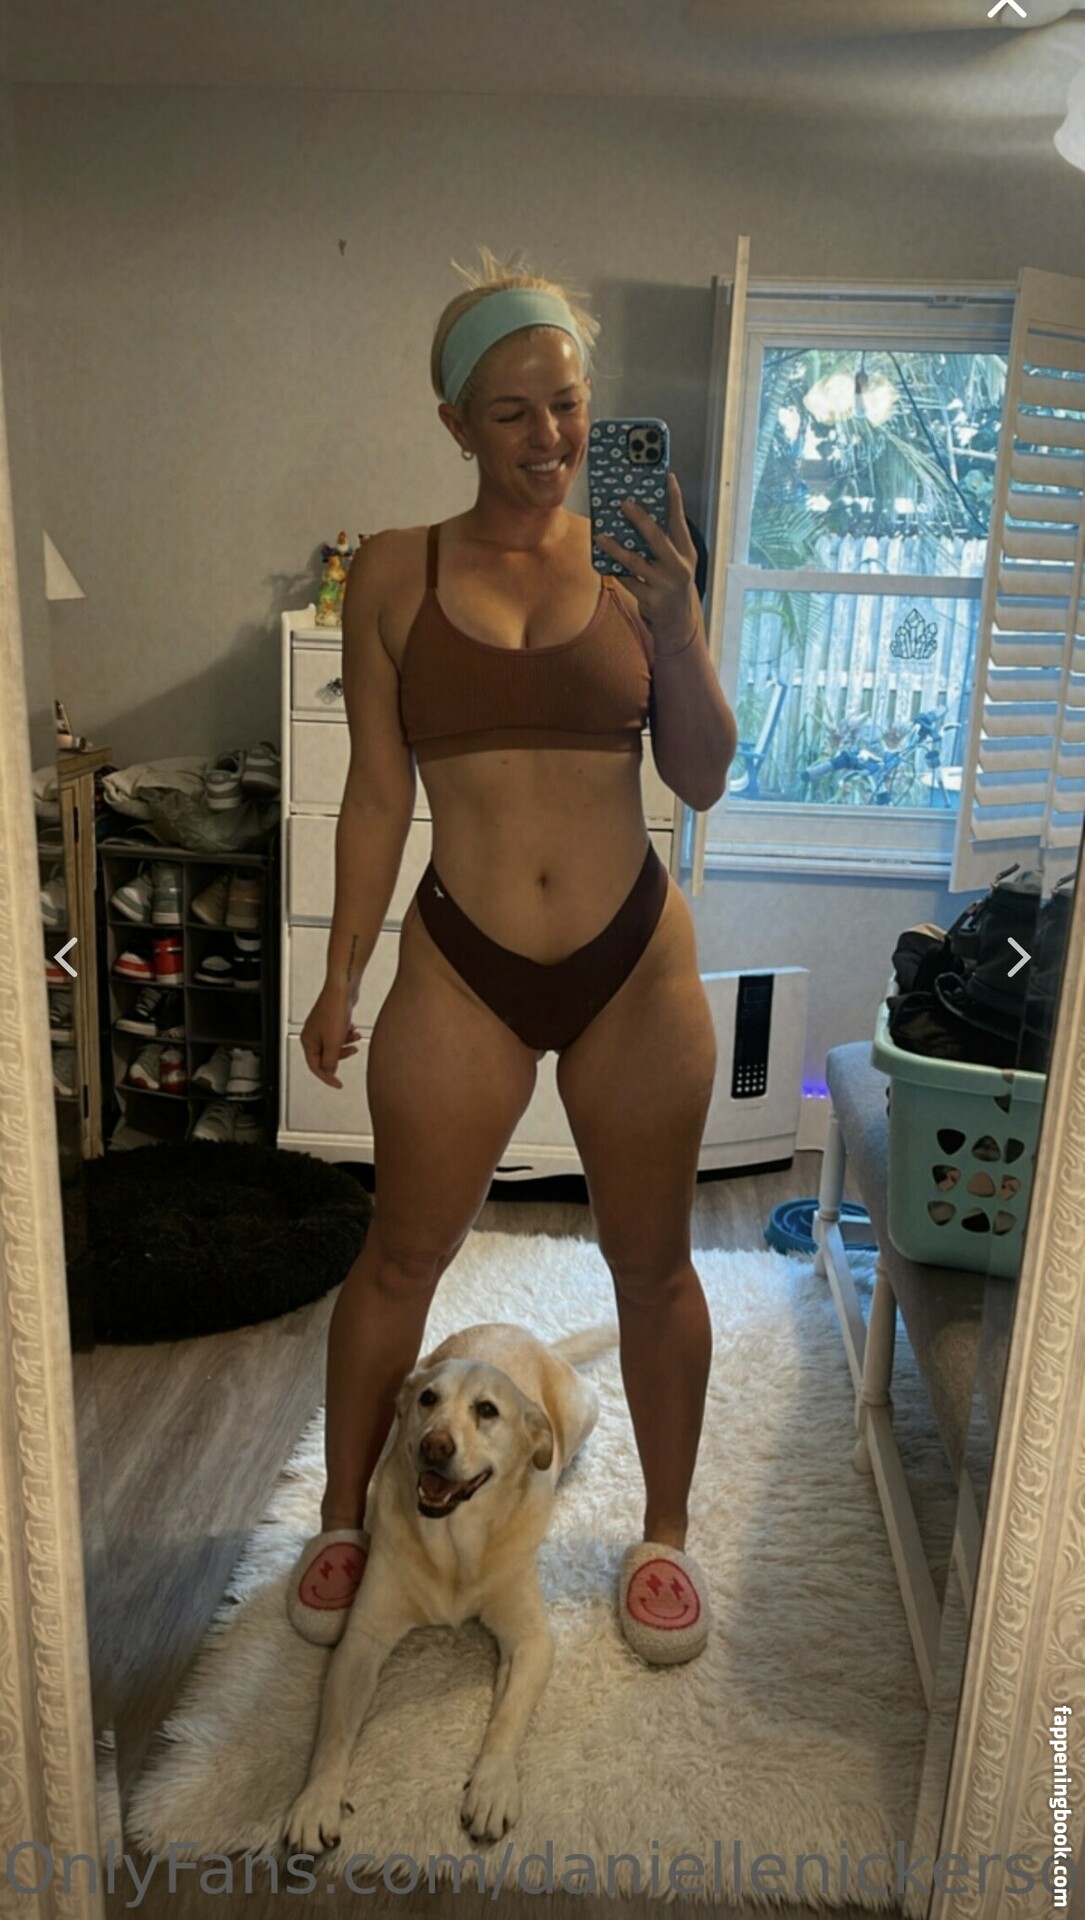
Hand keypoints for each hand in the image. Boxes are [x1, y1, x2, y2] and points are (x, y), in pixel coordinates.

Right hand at [300, 984, 360, 1088]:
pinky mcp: (332, 1020)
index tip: (338, 1084)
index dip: (328, 1077)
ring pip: (335, 1044)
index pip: (316, 1067)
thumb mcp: (333, 1042)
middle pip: (326, 1056)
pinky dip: (347, 1034)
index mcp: (308, 1041)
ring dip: (346, 1043)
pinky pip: (339, 1034)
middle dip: (341, 1055)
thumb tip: (329, 1072)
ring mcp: (322, 1027)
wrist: (342, 989)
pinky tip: (353, 1029)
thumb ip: (330, 1061)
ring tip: (355, 1037)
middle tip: (352, 1051)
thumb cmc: (334, 1010)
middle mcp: (313, 1034)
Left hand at [593, 470, 699, 656]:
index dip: (674, 499)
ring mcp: (665, 584)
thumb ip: (664, 542)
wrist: (678, 622)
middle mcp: (678, 567)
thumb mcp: (676, 562)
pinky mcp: (651, 600)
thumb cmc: (672, 583)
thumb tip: (638, 516)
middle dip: (640, 520)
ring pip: (636, 562)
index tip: (667, 478)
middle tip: (624, 503)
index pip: (679, 521)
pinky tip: (603, 563)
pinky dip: (615, 571)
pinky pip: (627, 581)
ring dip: (616, 548)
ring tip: (600, 537)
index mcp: (686, 552)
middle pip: (657, 539)